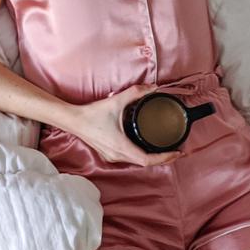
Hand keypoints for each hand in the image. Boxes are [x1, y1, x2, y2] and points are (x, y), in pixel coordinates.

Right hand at [65, 84, 181, 166]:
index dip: (165, 158)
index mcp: (122, 147)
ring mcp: (111, 156)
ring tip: (162, 149)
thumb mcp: (116, 101)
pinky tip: (142, 146)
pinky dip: (138, 154)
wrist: (72, 120)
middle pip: (144, 163)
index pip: (148, 160)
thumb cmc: (92, 114)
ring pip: (135, 161)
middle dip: (161, 158)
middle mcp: (117, 155)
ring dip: (149, 157)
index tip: (177, 153)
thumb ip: (136, 93)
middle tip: (174, 150)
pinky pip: (127, 158)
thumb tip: (153, 87)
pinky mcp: (107, 153)